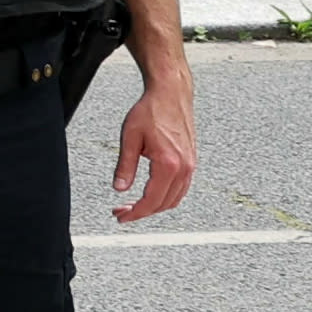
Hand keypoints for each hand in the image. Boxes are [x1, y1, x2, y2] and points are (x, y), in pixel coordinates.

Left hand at [106, 65, 200, 223]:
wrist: (171, 94)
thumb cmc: (150, 111)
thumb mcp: (129, 137)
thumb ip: (125, 166)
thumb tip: (120, 188)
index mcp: (168, 164)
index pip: (151, 200)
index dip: (135, 213)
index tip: (121, 216)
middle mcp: (184, 168)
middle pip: (164, 204)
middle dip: (142, 212)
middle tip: (121, 211)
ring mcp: (190, 166)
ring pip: (174, 199)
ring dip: (155, 206)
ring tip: (133, 205)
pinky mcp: (191, 162)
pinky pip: (180, 188)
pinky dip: (166, 196)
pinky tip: (150, 193)